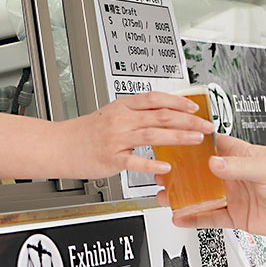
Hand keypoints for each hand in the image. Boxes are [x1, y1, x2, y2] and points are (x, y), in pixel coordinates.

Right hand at [64, 91, 215, 178]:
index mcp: (123, 106)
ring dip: (178, 137)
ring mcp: (116, 139)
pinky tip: (165, 168)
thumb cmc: (85, 132)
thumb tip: (162, 114)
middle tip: (206, 125)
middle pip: (161, 116)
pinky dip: (151, 165)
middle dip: (188, 121)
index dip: (178, 101)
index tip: (195, 107)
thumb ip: (135, 113)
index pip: (156, 98)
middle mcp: (121, 119)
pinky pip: (134, 162)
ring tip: (195, 140)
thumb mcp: (112, 114)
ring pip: (153, 135)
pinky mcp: (111, 158)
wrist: (59, 146)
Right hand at [156, 135, 265, 242]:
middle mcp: (236, 174)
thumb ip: (239, 166)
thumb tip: (215, 162)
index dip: (195, 144)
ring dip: (184, 195)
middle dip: (183, 172)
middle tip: (164, 171)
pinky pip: (210, 217)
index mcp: (244, 155)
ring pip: (202, 195)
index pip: (214, 145)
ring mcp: (235, 196)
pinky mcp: (236, 216)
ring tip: (166, 194)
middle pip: (202, 172)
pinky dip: (194, 217)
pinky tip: (181, 215)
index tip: (177, 142)